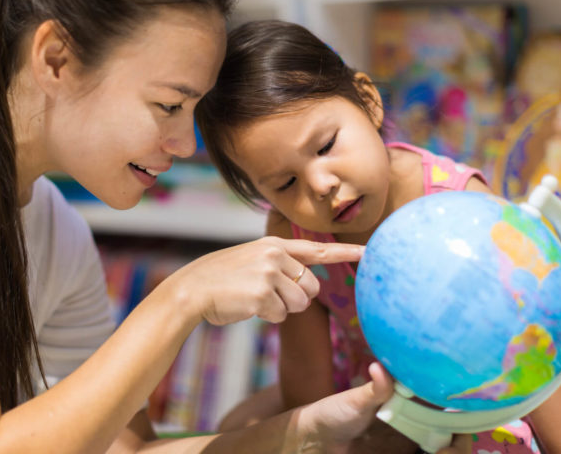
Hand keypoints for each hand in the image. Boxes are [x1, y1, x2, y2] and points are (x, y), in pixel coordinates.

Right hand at [165, 236, 363, 325]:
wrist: (192, 289)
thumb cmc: (221, 279)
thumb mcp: (251, 260)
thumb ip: (279, 264)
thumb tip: (307, 285)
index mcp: (273, 244)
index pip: (316, 250)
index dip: (344, 254)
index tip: (369, 252)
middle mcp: (274, 255)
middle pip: (311, 288)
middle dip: (296, 299)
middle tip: (269, 296)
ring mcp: (268, 273)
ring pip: (298, 304)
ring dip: (280, 309)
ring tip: (254, 299)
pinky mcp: (262, 294)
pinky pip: (280, 316)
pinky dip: (265, 317)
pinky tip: (246, 306)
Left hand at [294, 364, 471, 453]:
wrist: (314, 441)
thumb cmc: (334, 413)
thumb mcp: (355, 400)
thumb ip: (375, 389)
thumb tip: (379, 368)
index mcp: (410, 404)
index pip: (447, 407)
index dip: (464, 412)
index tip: (469, 416)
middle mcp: (416, 425)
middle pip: (454, 435)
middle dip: (461, 441)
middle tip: (452, 446)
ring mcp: (410, 445)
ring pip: (444, 450)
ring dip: (453, 451)